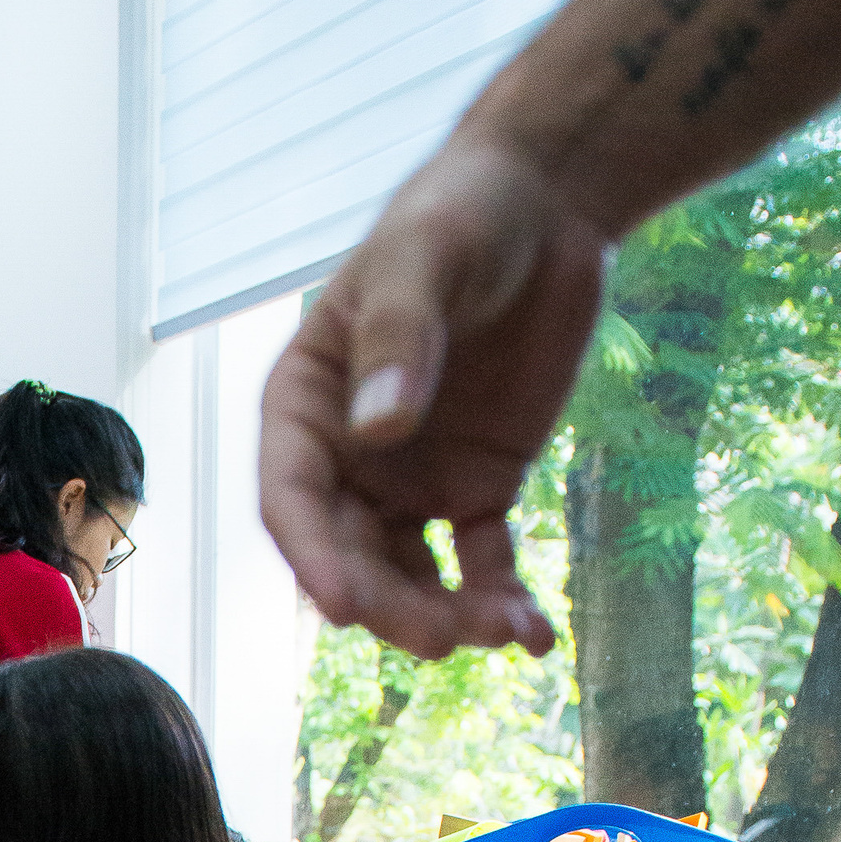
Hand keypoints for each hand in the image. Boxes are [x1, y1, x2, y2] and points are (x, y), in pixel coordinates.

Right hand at [259, 133, 608, 660]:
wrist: (548, 202)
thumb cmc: (460, 213)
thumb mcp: (421, 258)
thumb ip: (398, 339)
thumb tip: (379, 431)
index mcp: (306, 408)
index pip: (292, 499)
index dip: (312, 557)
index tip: (342, 604)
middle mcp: (347, 460)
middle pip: (351, 556)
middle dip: (390, 605)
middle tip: (438, 639)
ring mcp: (409, 483)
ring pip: (411, 575)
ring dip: (448, 615)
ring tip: (506, 631)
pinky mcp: (475, 489)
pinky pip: (480, 562)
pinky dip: (503, 601)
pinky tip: (536, 634)